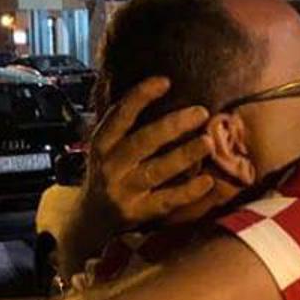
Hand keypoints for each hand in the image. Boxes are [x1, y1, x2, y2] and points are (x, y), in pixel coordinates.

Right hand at [86, 76, 214, 227]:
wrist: (92, 218)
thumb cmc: (109, 173)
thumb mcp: (106, 148)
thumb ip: (126, 125)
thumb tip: (160, 89)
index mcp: (102, 144)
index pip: (120, 115)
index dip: (140, 96)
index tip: (165, 81)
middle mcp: (110, 166)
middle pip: (143, 141)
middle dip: (173, 125)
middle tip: (201, 112)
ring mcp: (123, 191)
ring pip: (157, 170)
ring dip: (184, 155)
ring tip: (207, 142)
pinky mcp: (138, 213)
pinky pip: (166, 200)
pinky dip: (188, 191)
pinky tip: (207, 180)